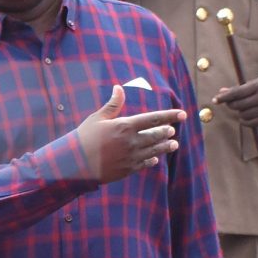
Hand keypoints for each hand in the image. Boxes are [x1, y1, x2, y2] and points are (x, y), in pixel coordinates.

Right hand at [65, 86, 182, 182]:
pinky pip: (144, 164)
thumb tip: (119, 88)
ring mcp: (131, 157)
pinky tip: (155, 159)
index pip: (154, 119)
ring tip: (174, 145)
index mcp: (125, 126)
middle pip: (156, 136)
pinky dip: (151, 160)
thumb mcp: (97, 118)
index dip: (170, 116)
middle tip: (173, 131)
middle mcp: (132, 141)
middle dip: (167, 132)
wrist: (74, 164)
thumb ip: (113, 104)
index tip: (183, 114)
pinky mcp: (127, 170)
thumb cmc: (84, 138)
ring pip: (154, 151)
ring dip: (165, 147)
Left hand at [214, 78, 257, 127]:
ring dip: (239, 112)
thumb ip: (237, 89)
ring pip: (242, 114)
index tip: (215, 100)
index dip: (224, 97)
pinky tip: (246, 115)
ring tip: (243, 107)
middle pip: (237, 105)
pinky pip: (248, 123)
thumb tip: (221, 92)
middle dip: (231, 104)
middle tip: (231, 102)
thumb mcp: (254, 84)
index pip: (236, 92)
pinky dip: (244, 120)